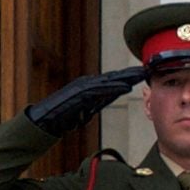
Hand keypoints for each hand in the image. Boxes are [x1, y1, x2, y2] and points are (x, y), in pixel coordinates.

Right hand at [25, 65, 147, 136]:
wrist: (44, 120)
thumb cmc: (62, 116)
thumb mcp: (85, 108)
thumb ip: (98, 101)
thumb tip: (109, 98)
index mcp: (89, 87)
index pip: (112, 81)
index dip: (127, 77)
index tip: (142, 74)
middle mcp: (87, 83)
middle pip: (112, 77)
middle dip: (130, 73)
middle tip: (146, 69)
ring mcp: (83, 87)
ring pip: (108, 81)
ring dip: (125, 78)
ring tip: (140, 75)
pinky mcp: (79, 94)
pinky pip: (100, 90)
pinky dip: (113, 88)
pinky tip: (125, 88)